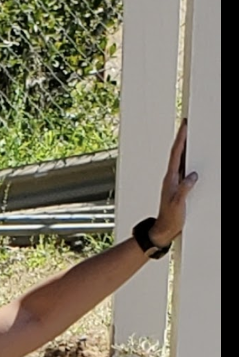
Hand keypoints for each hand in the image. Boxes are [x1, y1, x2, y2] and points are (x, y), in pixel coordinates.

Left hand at [150, 120, 197, 247]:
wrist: (164, 230)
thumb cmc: (169, 219)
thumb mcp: (178, 203)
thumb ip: (185, 188)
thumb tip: (192, 175)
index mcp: (170, 179)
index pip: (176, 154)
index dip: (180, 139)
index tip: (184, 126)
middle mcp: (171, 178)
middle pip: (178, 154)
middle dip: (183, 139)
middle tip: (187, 126)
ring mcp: (174, 183)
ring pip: (181, 161)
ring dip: (185, 149)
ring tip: (190, 137)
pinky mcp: (178, 188)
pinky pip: (184, 170)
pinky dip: (188, 162)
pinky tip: (192, 159)